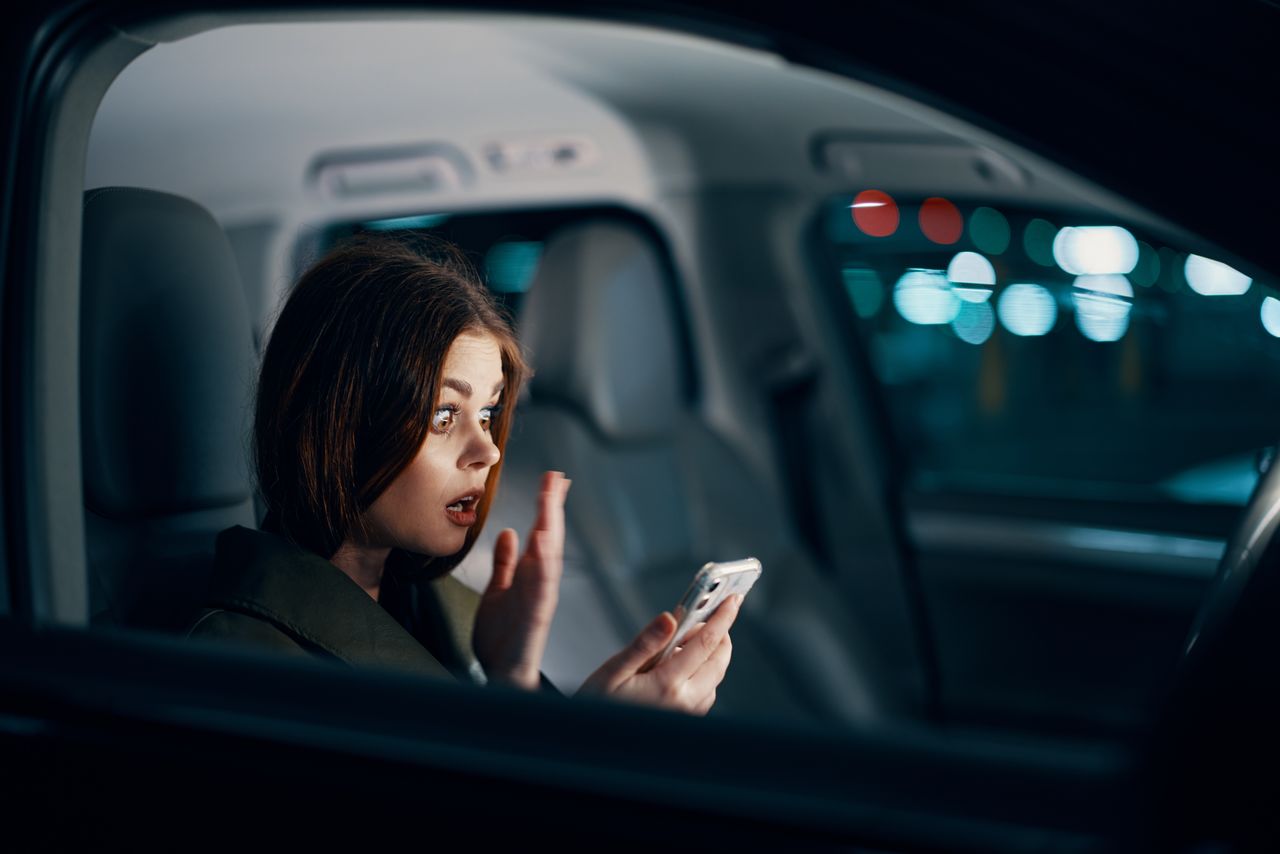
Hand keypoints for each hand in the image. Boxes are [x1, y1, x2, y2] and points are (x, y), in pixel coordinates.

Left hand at [472, 471, 569, 690]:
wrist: (501, 674)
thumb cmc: (502, 638)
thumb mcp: (497, 591)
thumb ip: (505, 564)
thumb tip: (508, 533)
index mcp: (531, 575)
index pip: (543, 532)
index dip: (547, 505)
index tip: (552, 478)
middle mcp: (539, 583)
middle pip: (550, 538)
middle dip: (553, 508)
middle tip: (556, 478)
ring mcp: (539, 599)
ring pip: (549, 558)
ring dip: (551, 529)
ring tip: (550, 502)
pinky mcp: (535, 617)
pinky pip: (541, 587)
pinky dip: (543, 564)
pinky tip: (539, 543)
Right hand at [577, 594, 740, 715]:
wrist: (594, 744)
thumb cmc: (598, 705)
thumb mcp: (614, 669)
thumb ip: (646, 643)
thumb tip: (670, 619)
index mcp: (667, 685)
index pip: (706, 643)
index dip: (722, 618)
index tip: (733, 599)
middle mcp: (685, 702)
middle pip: (719, 661)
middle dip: (722, 634)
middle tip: (711, 614)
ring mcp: (688, 714)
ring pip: (715, 677)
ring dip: (711, 655)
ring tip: (688, 639)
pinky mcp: (686, 720)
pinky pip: (706, 692)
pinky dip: (704, 673)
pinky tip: (683, 665)